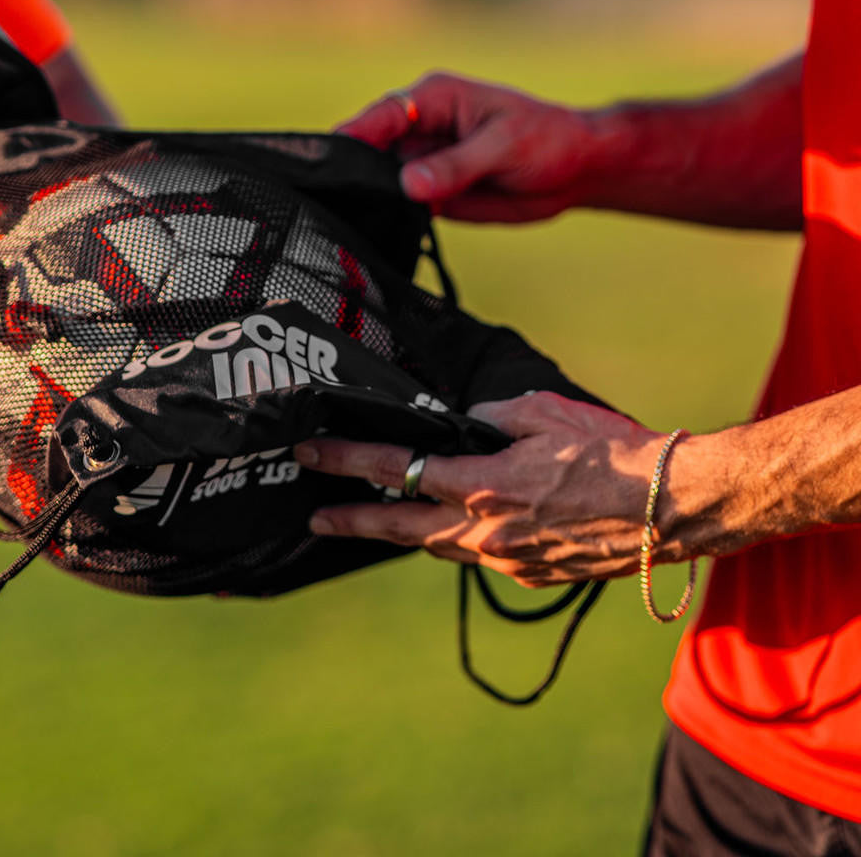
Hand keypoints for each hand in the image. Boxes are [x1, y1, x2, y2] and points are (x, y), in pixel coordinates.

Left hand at [294, 392, 682, 587]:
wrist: (675, 505)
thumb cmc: (615, 451)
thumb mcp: (542, 411)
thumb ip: (490, 418)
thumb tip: (465, 424)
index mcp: (484, 486)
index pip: (396, 470)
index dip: (347, 462)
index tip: (312, 454)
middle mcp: (488, 533)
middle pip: (403, 529)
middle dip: (354, 522)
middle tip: (317, 519)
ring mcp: (511, 561)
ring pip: (440, 547)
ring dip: (404, 533)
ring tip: (373, 521)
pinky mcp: (536, 574)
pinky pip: (480, 557)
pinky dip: (455, 540)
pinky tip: (450, 528)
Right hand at [337, 74, 604, 220]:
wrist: (575, 170)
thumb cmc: (547, 141)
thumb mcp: (504, 147)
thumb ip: (456, 166)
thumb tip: (408, 184)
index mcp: (434, 99)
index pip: (383, 115)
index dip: (353, 136)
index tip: (328, 161)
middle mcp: (419, 128)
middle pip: (368, 147)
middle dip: (349, 170)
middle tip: (329, 198)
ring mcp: (420, 161)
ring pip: (377, 178)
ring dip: (364, 197)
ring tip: (344, 219)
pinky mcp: (428, 191)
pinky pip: (396, 203)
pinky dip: (384, 215)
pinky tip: (368, 231)